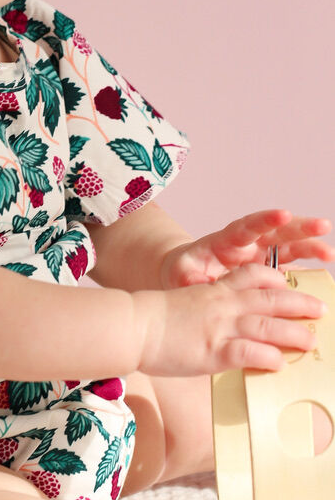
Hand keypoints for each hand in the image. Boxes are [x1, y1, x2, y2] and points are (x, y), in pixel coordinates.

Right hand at [134, 262, 326, 376]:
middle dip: (298, 302)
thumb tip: (223, 327)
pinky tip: (280, 363)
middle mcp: (222, 304)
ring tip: (312, 339)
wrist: (133, 325)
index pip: (252, 275)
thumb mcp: (185, 305)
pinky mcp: (214, 350)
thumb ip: (208, 311)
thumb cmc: (153, 319)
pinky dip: (268, 356)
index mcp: (214, 290)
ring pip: (267, 325)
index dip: (276, 279)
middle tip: (320, 307)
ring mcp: (220, 326)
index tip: (290, 283)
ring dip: (293, 332)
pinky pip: (249, 351)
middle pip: (269, 299)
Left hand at [160, 209, 334, 288]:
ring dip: (308, 245)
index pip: (246, 227)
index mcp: (225, 241)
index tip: (283, 214)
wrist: (185, 276)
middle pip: (275, 230)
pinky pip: (289, 262)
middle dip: (298, 227)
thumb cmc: (183, 271)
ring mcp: (258, 253)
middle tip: (322, 225)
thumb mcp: (181, 274)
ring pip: (287, 244)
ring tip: (329, 252)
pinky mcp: (266, 266)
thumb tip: (198, 285)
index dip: (264, 220)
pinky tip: (324, 265)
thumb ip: (190, 278)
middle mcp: (246, 243)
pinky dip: (305, 263)